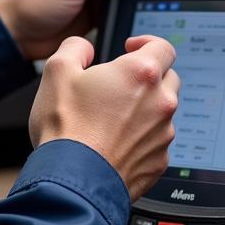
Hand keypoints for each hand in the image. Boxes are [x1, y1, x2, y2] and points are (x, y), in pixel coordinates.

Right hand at [28, 34, 178, 201]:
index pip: (163, 46)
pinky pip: (155, 143)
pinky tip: (113, 144)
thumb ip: (74, 48)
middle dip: (148, 77)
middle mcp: (160, 102)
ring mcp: (163, 135)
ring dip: (143, 110)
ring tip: (110, 119)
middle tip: (120, 84)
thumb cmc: (66, 128)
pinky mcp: (159, 162)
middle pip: (168, 78)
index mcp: (140, 74)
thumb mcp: (56, 71)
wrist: (73, 182)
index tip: (130, 48)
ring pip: (162, 113)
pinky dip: (140, 139)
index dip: (146, 42)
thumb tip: (82, 47)